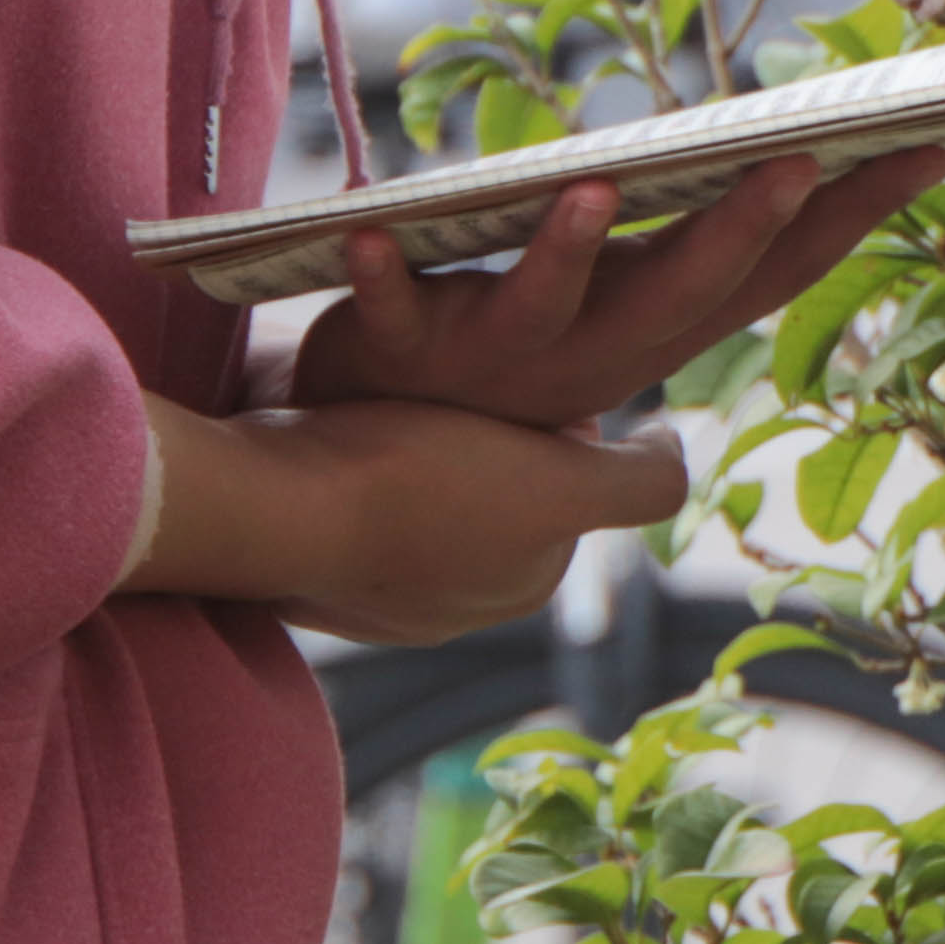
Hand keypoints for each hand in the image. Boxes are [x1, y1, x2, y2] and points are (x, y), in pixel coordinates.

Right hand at [124, 393, 689, 646]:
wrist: (273, 507)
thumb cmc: (422, 490)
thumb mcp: (559, 484)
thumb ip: (634, 482)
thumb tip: (670, 452)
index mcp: (520, 579)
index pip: (562, 480)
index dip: (558, 416)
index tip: (532, 361)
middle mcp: (453, 594)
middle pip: (495, 478)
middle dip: (489, 422)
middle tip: (468, 349)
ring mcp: (375, 580)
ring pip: (421, 476)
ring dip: (423, 423)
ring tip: (407, 365)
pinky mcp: (310, 545)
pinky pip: (352, 476)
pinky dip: (359, 436)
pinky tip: (345, 394)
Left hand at [290, 149, 944, 429]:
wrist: (370, 453)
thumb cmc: (512, 344)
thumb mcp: (613, 304)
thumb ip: (680, 252)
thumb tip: (788, 164)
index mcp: (655, 325)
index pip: (773, 274)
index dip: (853, 219)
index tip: (930, 147)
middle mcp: (595, 351)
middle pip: (680, 295)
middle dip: (740, 228)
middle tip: (798, 159)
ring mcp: (499, 359)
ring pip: (546, 308)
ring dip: (567, 251)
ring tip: (594, 186)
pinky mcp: (401, 351)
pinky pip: (393, 309)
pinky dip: (382, 271)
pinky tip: (368, 224)